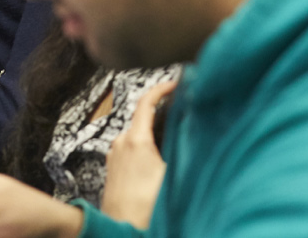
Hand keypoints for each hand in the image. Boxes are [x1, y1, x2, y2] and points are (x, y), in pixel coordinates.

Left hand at [101, 80, 176, 228]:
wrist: (121, 229)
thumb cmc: (145, 207)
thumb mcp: (172, 176)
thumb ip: (183, 152)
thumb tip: (195, 137)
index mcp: (136, 139)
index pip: (146, 102)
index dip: (161, 88)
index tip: (174, 83)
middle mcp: (121, 142)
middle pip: (142, 119)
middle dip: (160, 116)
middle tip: (179, 117)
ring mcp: (114, 155)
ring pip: (136, 135)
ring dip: (151, 136)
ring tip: (170, 145)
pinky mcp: (112, 168)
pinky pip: (129, 149)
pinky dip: (143, 149)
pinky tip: (155, 164)